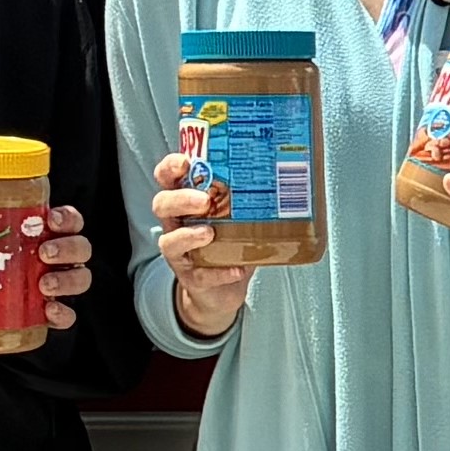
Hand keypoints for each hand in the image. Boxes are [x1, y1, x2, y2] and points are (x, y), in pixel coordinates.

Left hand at [0, 201, 96, 336]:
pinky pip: (67, 315)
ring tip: (44, 285)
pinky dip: (63, 315)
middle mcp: (53, 258)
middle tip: (44, 253)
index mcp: (36, 233)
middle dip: (68, 248)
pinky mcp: (49, 313)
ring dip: (68, 280)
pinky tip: (50, 314)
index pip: (66, 220)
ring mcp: (55, 285)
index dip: (67, 218)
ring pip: (80, 278)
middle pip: (79, 248)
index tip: (53, 217)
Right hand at [147, 128, 246, 336]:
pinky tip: (236, 269)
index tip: (184, 162)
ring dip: (189, 235)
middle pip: (162, 205)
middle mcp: (177, 225)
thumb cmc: (229, 244)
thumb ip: (250, 199)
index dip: (170, 168)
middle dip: (180, 199)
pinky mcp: (192, 277)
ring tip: (209, 233)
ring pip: (170, 241)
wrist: (223, 289)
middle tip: (203, 200)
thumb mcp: (238, 216)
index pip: (167, 178)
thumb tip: (287, 174)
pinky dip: (218, 272)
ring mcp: (181, 253)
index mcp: (187, 202)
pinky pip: (200, 275)